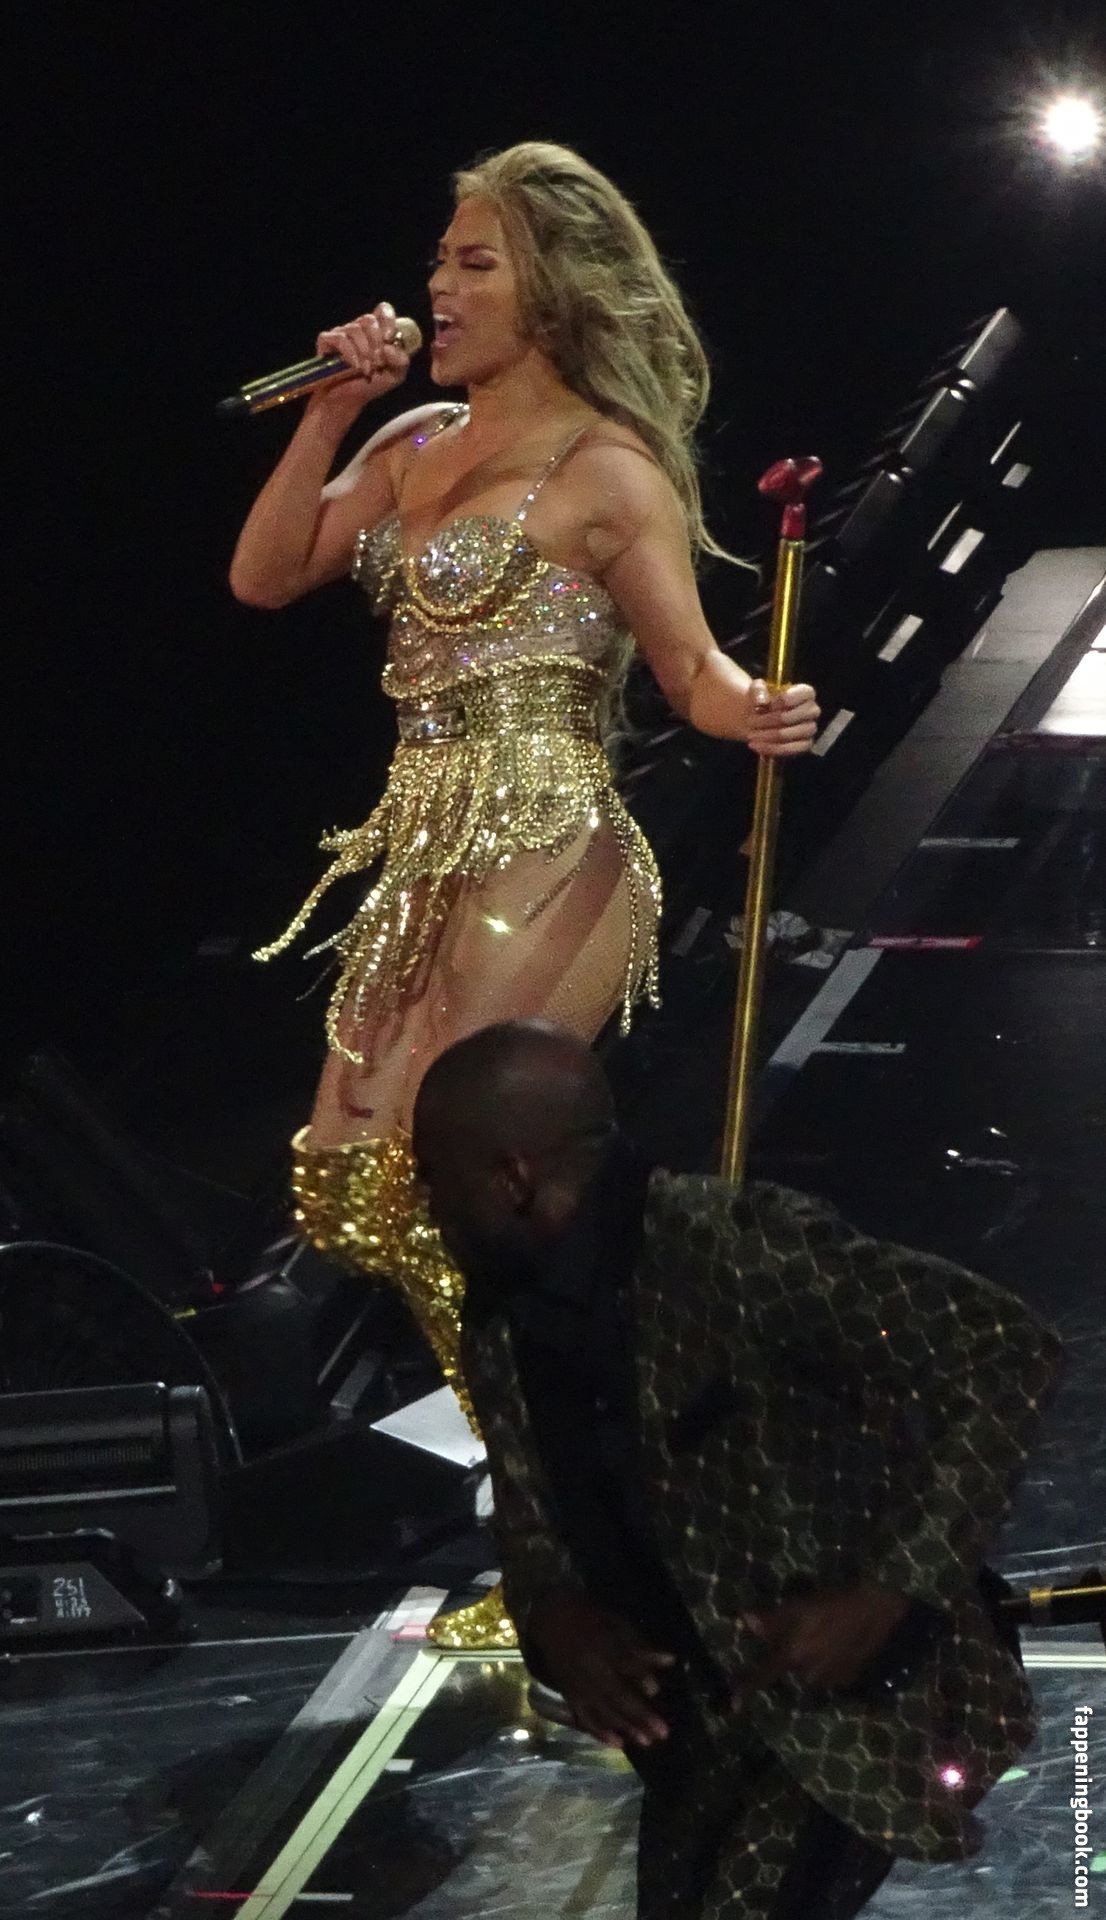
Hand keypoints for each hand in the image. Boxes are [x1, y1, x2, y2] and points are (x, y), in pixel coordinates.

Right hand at [305, 301, 411, 424]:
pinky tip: (354, 367)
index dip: (388, 320)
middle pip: (368, 319)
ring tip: (367, 370)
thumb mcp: (395, 375)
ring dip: (364, 352)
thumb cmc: (371, 385)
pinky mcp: (327, 341)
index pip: (383, 310)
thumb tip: (388, 347)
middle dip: (376, 342)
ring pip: (355, 329)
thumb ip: (401, 361)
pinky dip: (350, 353)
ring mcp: (342, 333)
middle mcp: (359, 328)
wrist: (347, 401)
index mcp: (376, 331)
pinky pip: (340, 338)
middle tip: (378, 362)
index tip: (389, 339)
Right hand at [529, 1588, 676, 1748]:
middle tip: (662, 1732)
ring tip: (647, 1742)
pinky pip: (585, 1718)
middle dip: (639, 1715)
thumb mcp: (617, 1623)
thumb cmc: (591, 1619)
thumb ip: (641, 1645)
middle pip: (616, 1694)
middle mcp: (589, 1669)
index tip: (656, 1691)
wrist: (551, 1620)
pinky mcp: (570, 1696)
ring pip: (603, 1710)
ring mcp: (578, 1685)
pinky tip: (618, 1744)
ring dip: (625, 1728)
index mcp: (601, 1645)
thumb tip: (670, 1661)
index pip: (622, 1663)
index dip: (638, 1676)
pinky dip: (600, 1733)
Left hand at [732, 1579, 909, 1699]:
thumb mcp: (802, 1605)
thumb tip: (743, 1621)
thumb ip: (772, 1619)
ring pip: (807, 1671)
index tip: (732, 1706)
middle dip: (789, 1653)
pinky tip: (836, 1642)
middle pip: (787, 1667)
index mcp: (793, 1655)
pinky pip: (826, 1673)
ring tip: (823, 1631)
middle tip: (804, 1628)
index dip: (746, 1688)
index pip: (763, 1675)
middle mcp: (808, 1675)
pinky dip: (825, 1661)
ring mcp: (829, 1682)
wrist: (886, 1617)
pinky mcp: (847, 1682)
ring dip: (808, 1656)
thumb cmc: (839, 1604)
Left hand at [743, 679, 819, 757]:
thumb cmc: (764, 699)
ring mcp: (810, 729)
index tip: (764, 704)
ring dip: (767, 736)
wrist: (761, 716)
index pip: (802, 694)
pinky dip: (770, 748)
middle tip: (750, 722)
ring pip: (789, 735)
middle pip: (790, 717)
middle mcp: (812, 710)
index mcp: (807, 693)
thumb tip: (762, 701)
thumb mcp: (757, 688)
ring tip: (751, 734)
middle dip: (768, 721)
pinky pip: (790, 750)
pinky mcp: (805, 745)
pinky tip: (756, 745)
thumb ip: (758, 690)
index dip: (781, 700)